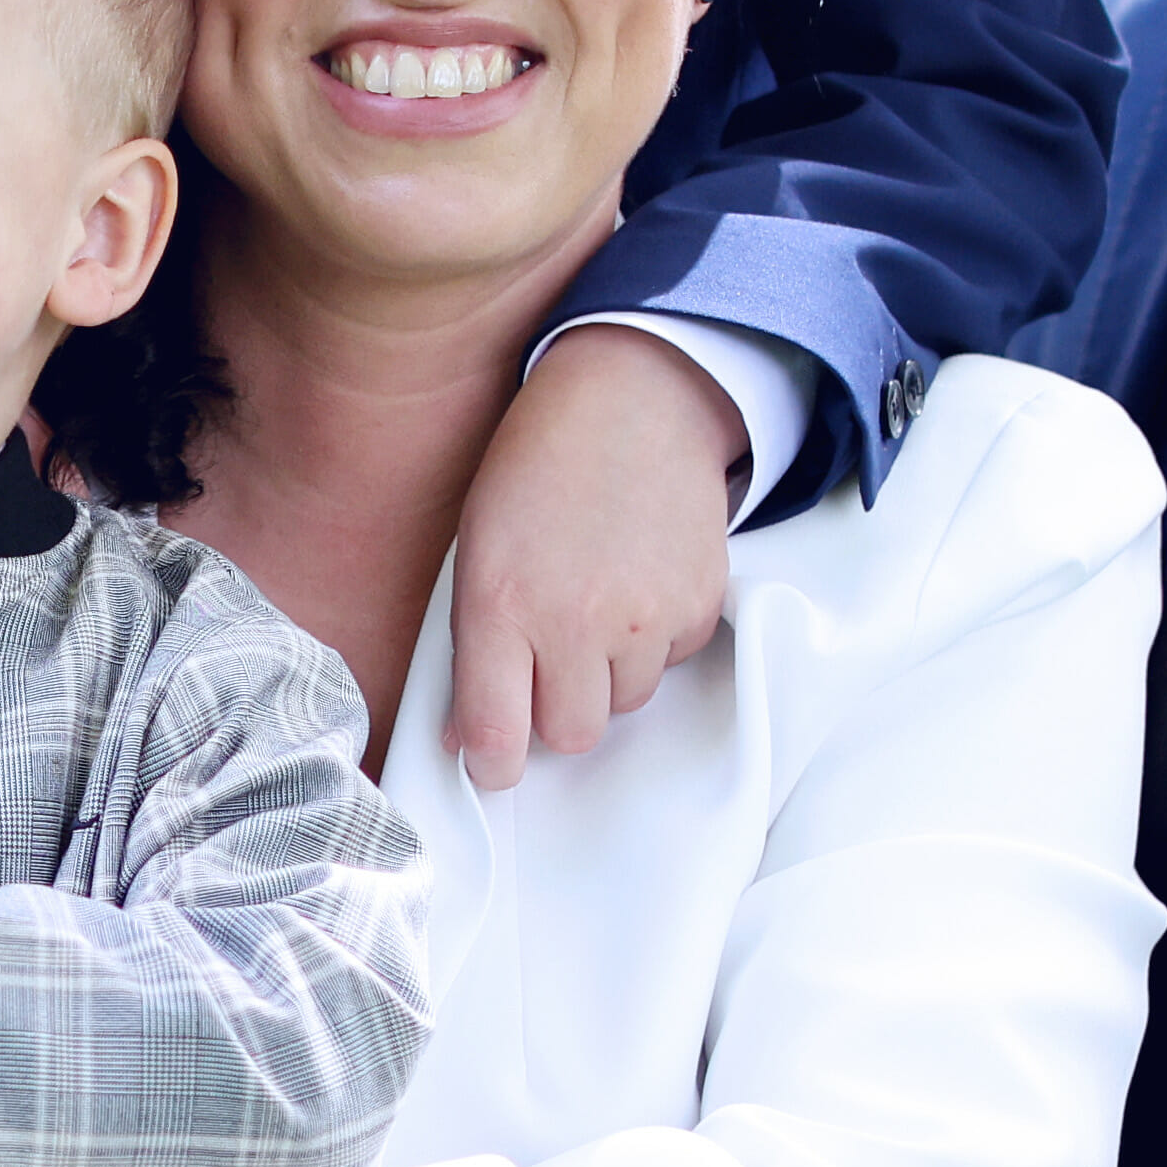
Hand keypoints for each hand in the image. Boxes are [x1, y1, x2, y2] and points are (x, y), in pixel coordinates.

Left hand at [447, 329, 750, 790]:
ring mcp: (645, 618)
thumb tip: (468, 738)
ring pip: (625, 702)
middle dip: (556, 711)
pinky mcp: (699, 606)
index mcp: (501, 607)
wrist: (632, 400)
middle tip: (548, 660)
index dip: (493, 765)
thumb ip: (470, 647)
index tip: (493, 763)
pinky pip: (673, 661)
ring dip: (608, 673)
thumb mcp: (478, 548)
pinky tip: (638, 579)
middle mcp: (575, 623)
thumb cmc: (537, 471)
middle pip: (571, 735)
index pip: (497, 736)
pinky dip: (655, 639)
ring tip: (597, 600)